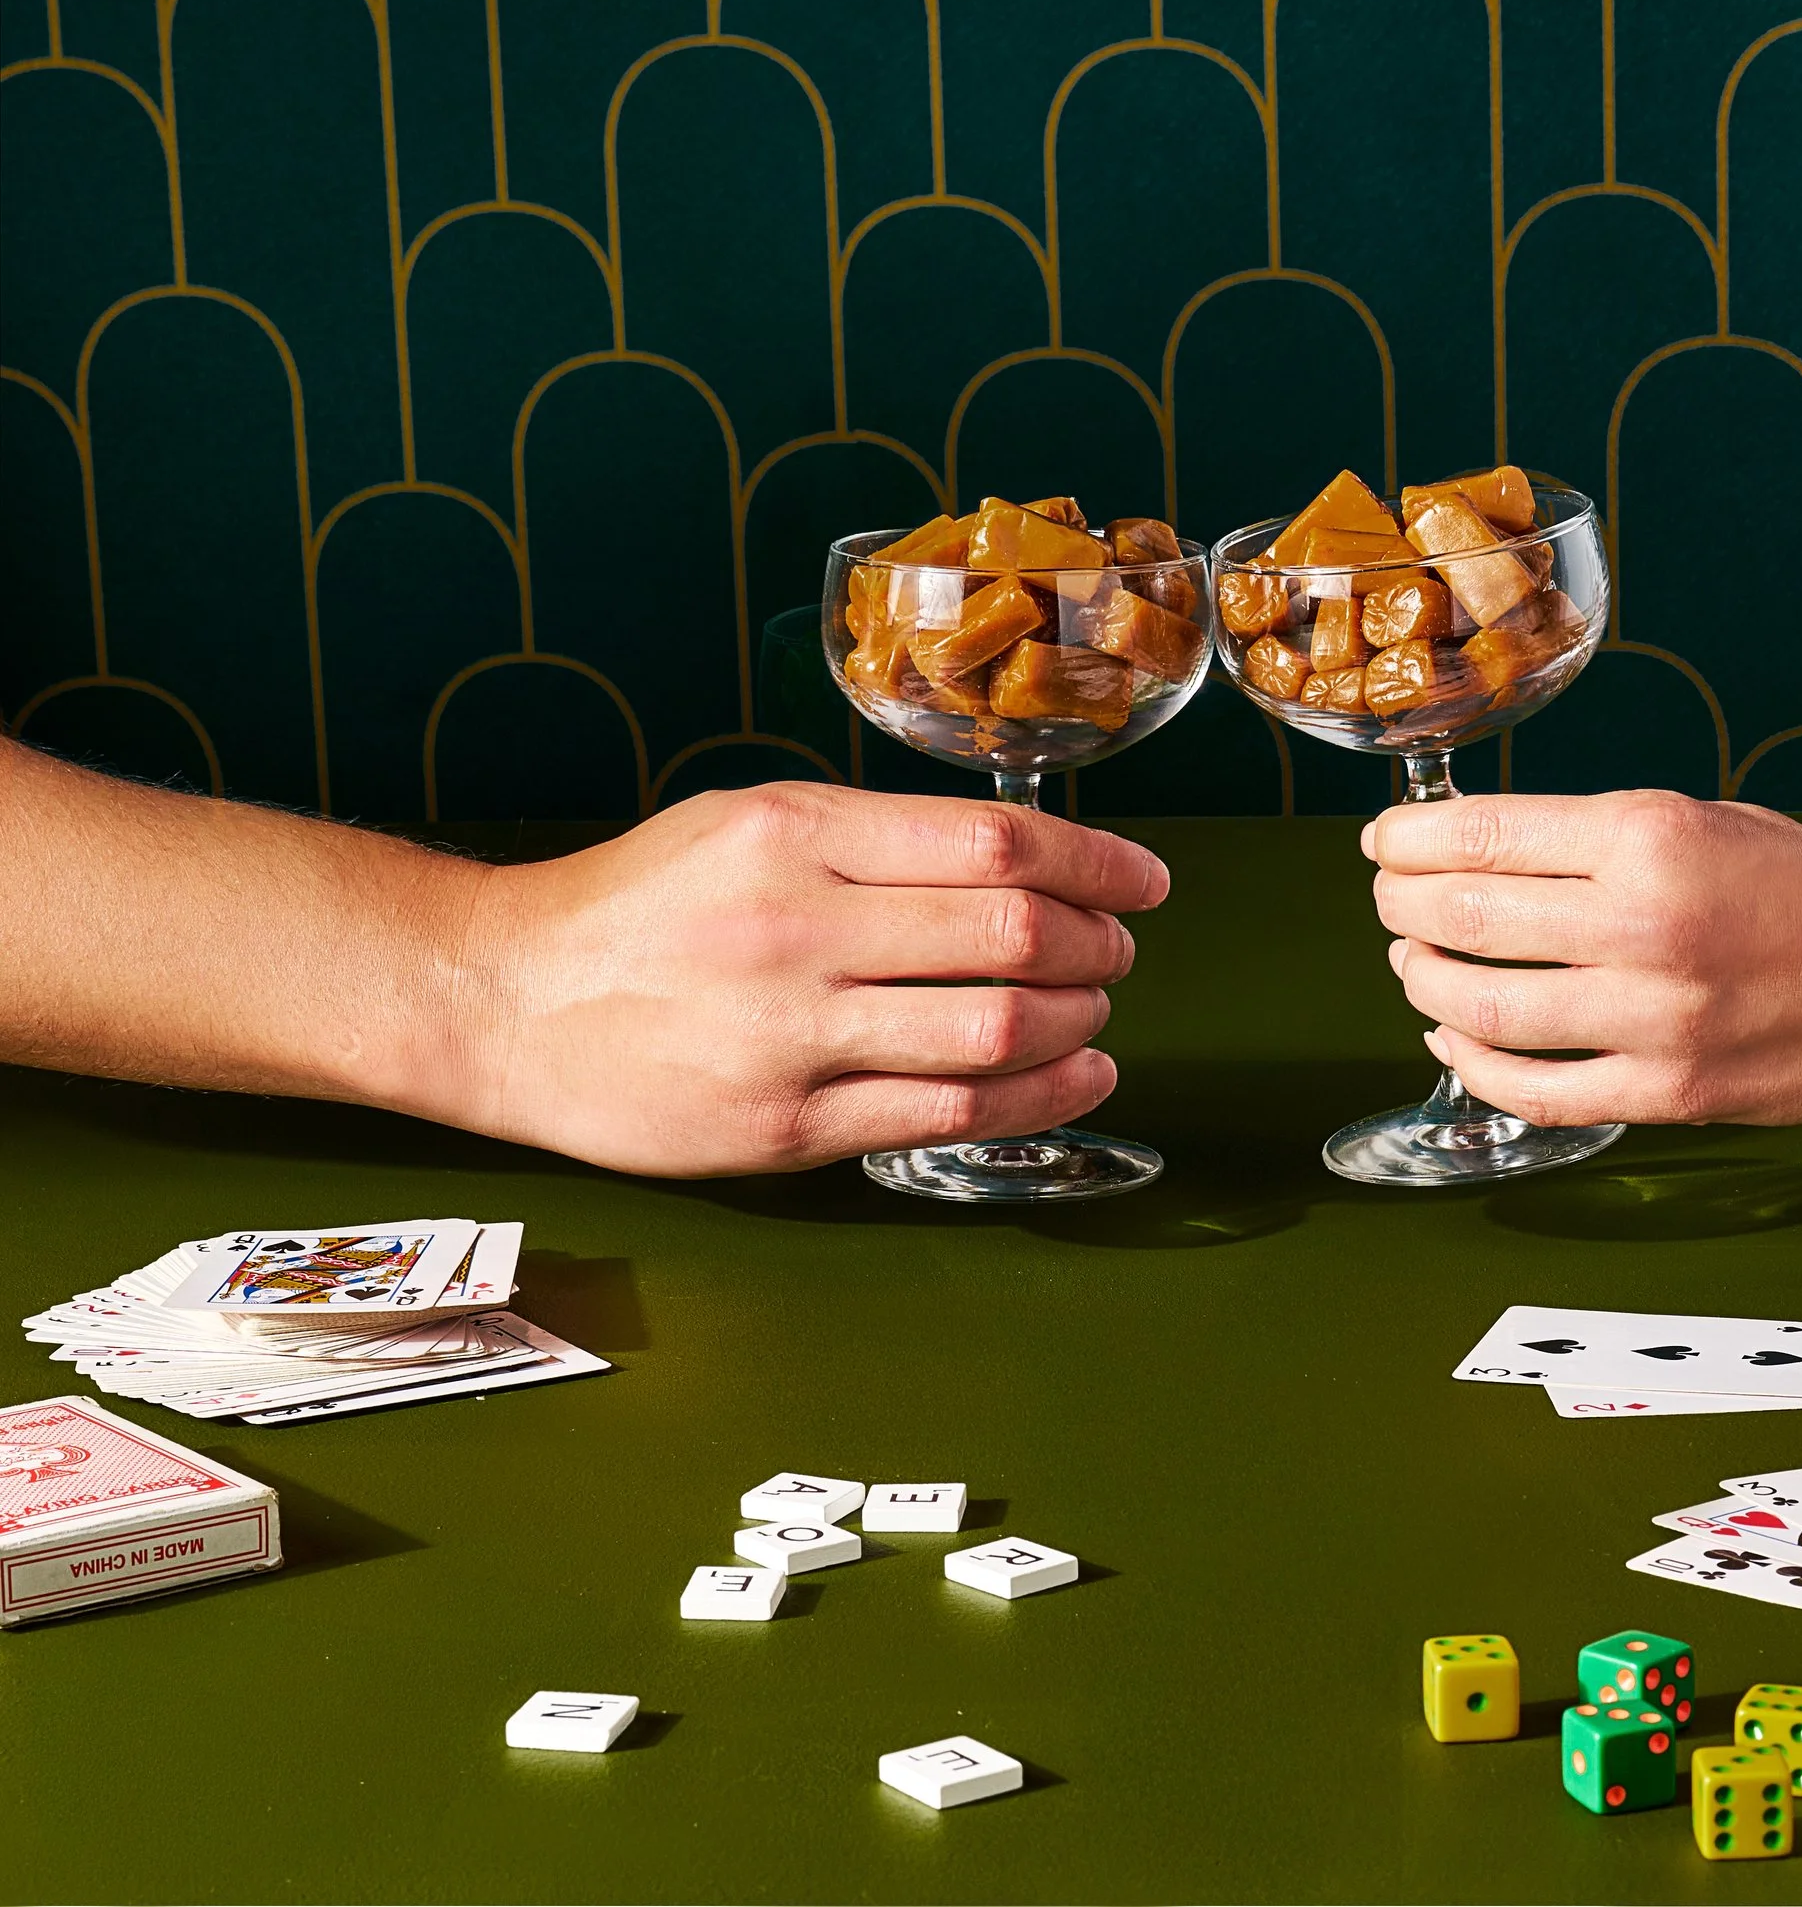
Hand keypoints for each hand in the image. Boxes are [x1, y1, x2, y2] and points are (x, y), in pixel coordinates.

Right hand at [442, 785, 1167, 1174]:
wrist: (507, 1001)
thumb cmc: (642, 906)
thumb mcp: (751, 823)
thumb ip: (878, 839)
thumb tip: (1026, 858)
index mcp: (797, 834)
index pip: (995, 839)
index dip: (1097, 862)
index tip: (1144, 881)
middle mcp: (798, 928)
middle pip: (1011, 934)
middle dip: (1098, 946)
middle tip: (1120, 950)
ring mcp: (792, 1036)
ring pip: (994, 1030)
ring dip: (1078, 1023)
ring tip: (1096, 1013)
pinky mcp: (783, 1128)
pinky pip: (948, 1115)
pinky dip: (1038, 1098)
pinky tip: (1077, 1079)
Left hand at [1363, 791, 1801, 1127]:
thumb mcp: (1710, 818)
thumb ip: (1599, 835)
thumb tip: (1486, 845)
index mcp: (1650, 838)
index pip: (1482, 835)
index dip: (1409, 842)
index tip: (1384, 843)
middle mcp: (1642, 925)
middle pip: (1465, 917)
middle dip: (1402, 905)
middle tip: (1389, 899)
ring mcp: (1652, 1019)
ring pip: (1483, 1008)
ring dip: (1424, 981)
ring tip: (1413, 963)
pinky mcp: (1666, 1092)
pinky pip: (1535, 1091)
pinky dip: (1474, 1063)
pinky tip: (1454, 1037)